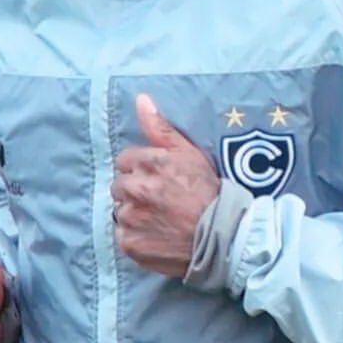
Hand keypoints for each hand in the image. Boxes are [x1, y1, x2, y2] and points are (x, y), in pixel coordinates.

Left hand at [111, 93, 220, 277]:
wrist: (222, 237)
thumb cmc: (208, 191)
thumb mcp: (189, 152)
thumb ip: (161, 127)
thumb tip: (141, 99)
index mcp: (147, 163)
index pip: (125, 161)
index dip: (141, 169)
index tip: (158, 180)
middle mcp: (134, 188)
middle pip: (119, 186)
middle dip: (135, 190)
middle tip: (159, 200)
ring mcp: (130, 218)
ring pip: (121, 211)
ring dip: (134, 213)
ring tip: (159, 219)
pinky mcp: (129, 243)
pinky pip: (123, 237)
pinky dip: (136, 237)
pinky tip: (156, 236)